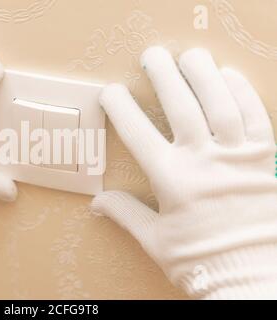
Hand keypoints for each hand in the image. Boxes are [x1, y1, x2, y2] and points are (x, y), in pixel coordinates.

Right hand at [92, 47, 276, 298]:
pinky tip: (228, 76)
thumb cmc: (201, 261)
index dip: (121, 108)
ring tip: (189, 55)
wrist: (253, 277)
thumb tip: (97, 202)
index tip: (110, 92)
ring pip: (220, 102)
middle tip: (151, 55)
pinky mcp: (264, 158)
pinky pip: (255, 115)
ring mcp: (237, 156)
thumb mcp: (155, 240)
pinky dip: (242, 91)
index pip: (138, 133)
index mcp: (172, 181)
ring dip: (202, 74)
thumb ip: (125, 214)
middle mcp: (204, 161)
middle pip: (181, 106)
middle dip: (163, 75)